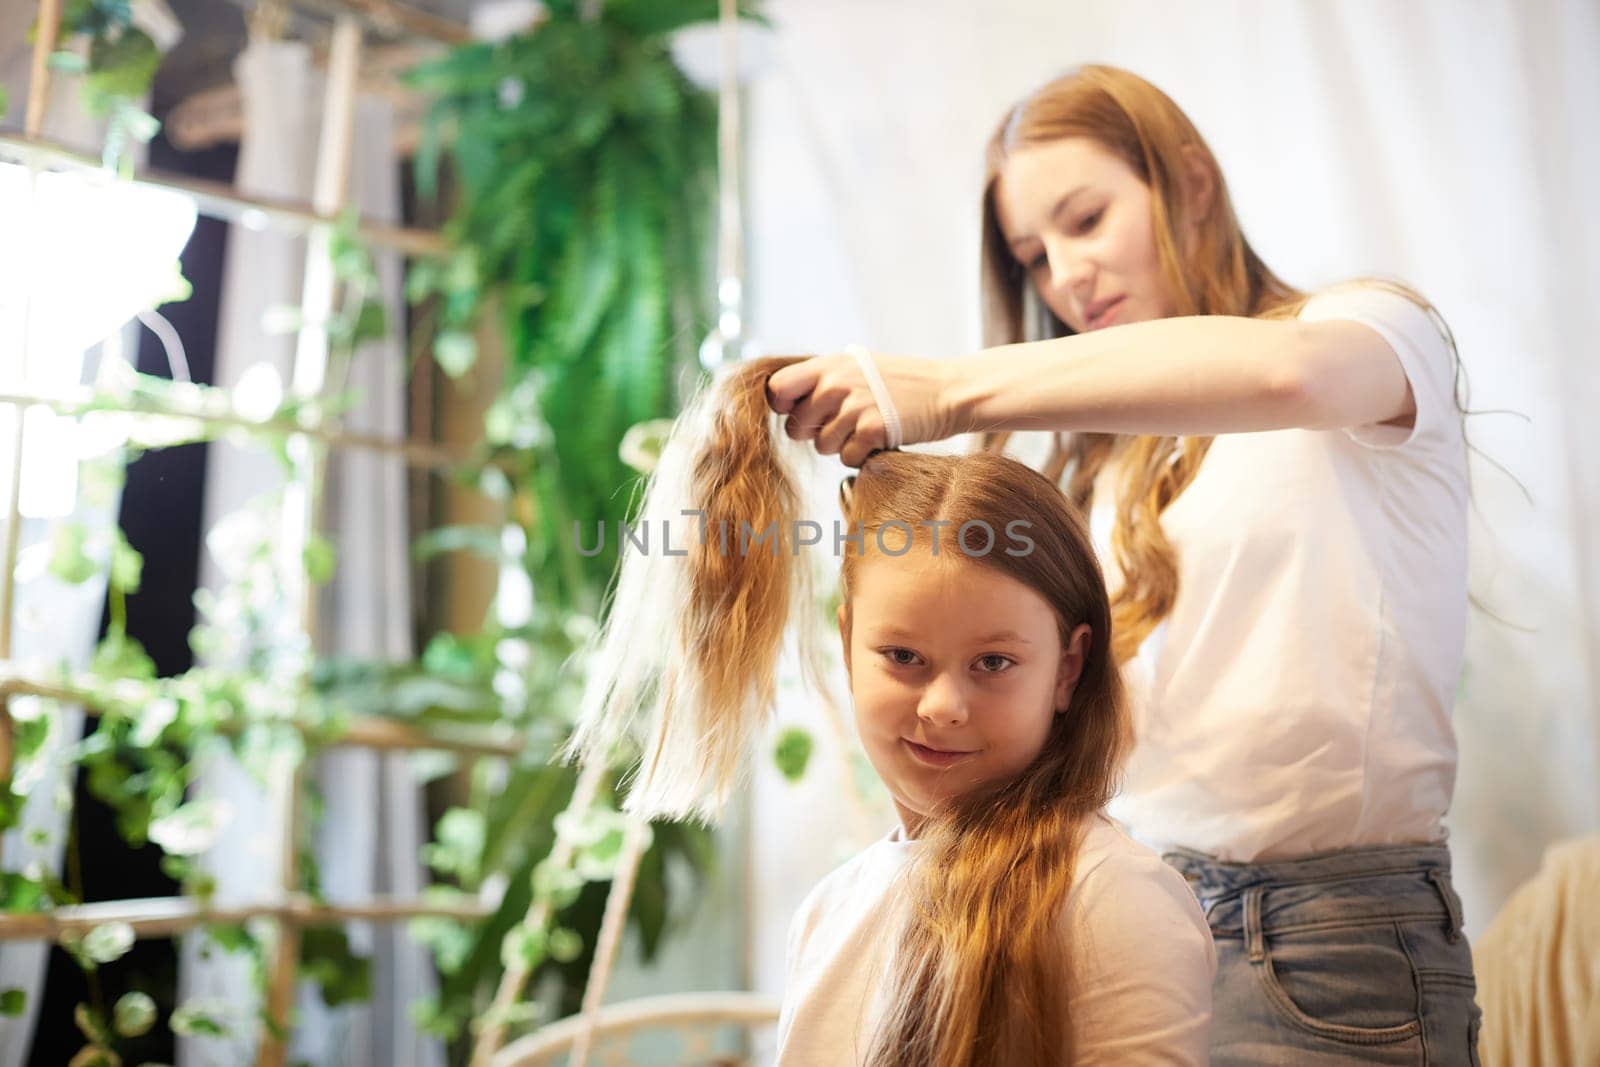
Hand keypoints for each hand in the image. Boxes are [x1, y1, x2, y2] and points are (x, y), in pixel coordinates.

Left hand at [765, 350, 958, 466]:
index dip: (783, 406)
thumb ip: (822, 378)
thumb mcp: (858, 366)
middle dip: (815, 432)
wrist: (948, 390)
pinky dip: (862, 455)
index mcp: (829, 364)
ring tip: (866, 427)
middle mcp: (836, 383)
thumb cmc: (901, 382)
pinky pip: (847, 458)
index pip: (777, 388)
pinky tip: (880, 437)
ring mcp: (854, 407)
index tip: (799, 411)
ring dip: (841, 445)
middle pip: (796, 426)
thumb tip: (781, 399)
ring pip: (821, 447)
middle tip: (844, 424)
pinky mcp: (872, 431)